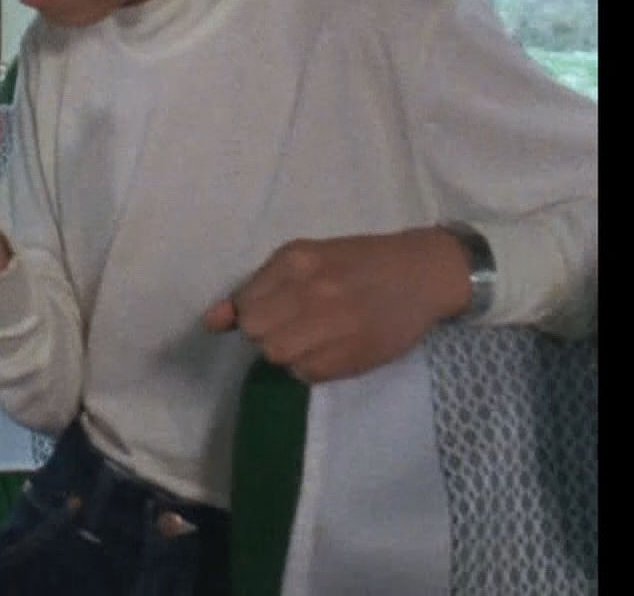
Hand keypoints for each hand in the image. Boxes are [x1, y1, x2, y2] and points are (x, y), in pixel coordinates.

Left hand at [203, 227, 471, 383]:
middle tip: (295, 325)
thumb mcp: (306, 260)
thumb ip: (259, 288)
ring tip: (314, 337)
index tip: (275, 311)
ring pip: (278, 355)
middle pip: (256, 333)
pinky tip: (332, 348)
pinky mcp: (351, 355)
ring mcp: (332, 324)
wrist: (421, 274)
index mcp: (295, 260)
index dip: (254, 314)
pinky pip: (307, 373)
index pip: (245, 306)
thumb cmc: (359, 263)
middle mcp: (310, 290)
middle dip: (267, 333)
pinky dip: (312, 366)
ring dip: (288, 352)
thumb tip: (212, 322)